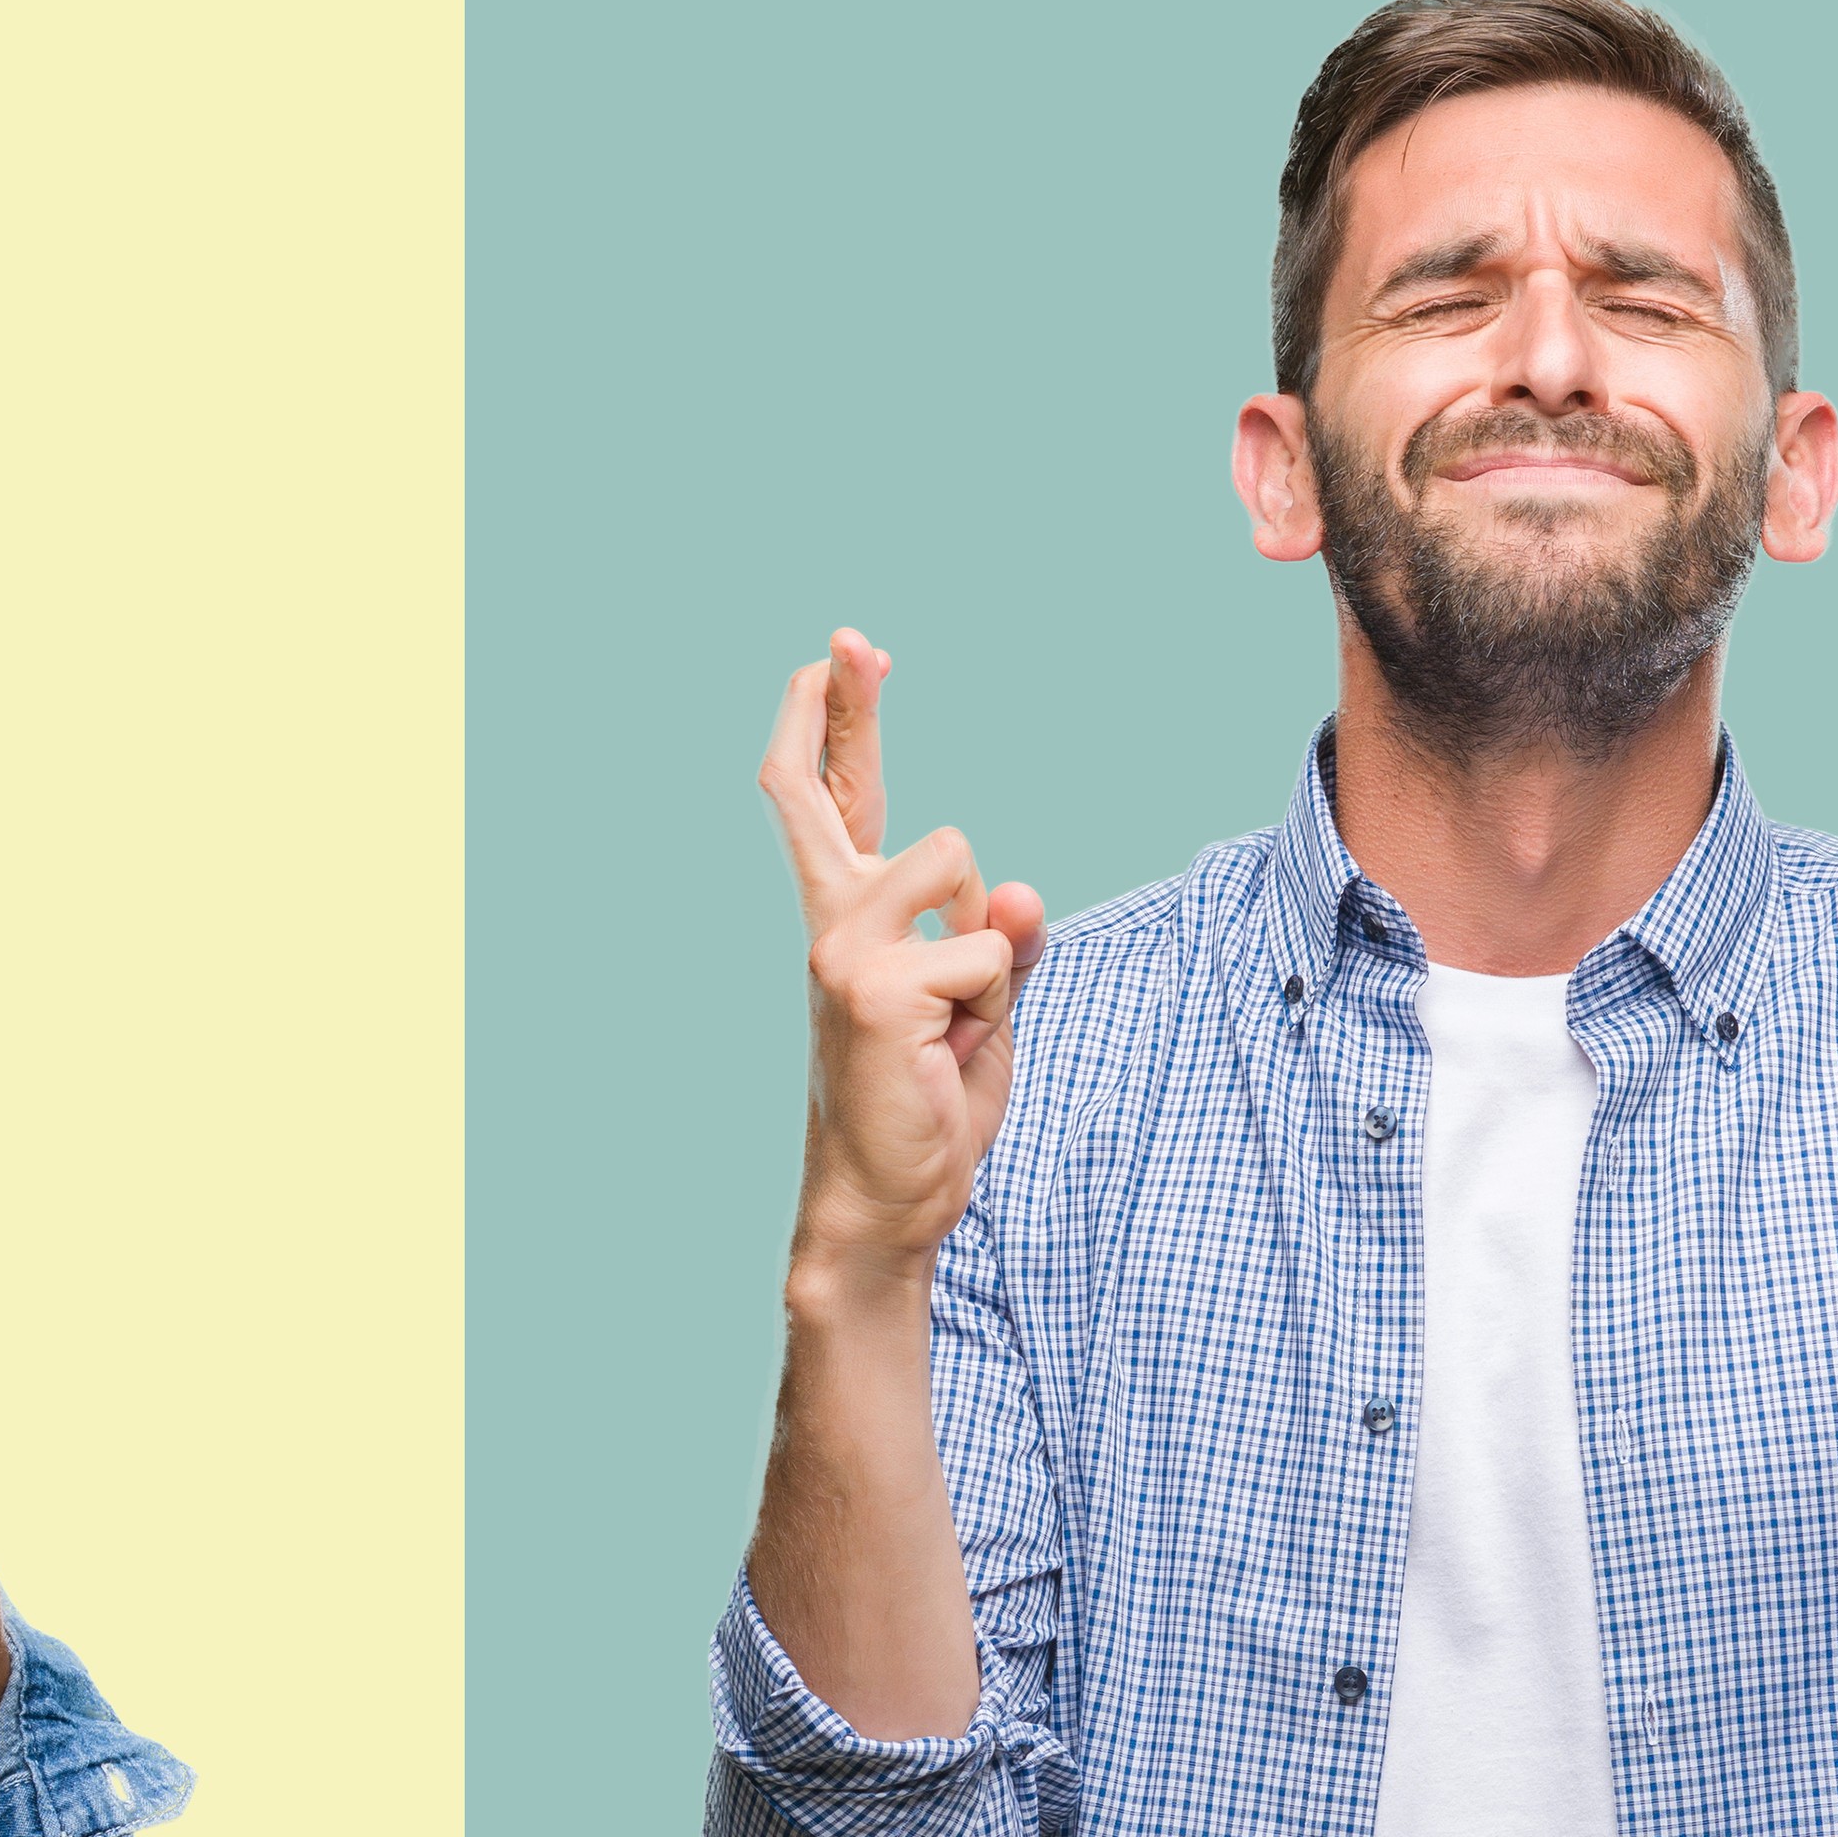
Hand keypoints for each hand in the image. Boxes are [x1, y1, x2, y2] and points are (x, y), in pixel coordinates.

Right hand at [762, 630, 1043, 1290]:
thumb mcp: (981, 1008)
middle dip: (839, 707)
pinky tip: (949, 1052)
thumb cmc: (928, 1102)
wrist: (888, 1200)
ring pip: (963, 872)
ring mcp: (843, 949)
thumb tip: (1016, 888)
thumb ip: (1000, 940)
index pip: (837, 801)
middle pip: (821, 790)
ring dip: (989, 953)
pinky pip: (987, 955)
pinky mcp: (874, 987)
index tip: (844, 653)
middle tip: (849, 637)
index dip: (838, 724)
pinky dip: (993, 1005)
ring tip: (956, 1022)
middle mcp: (832, 919)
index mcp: (852, 916)